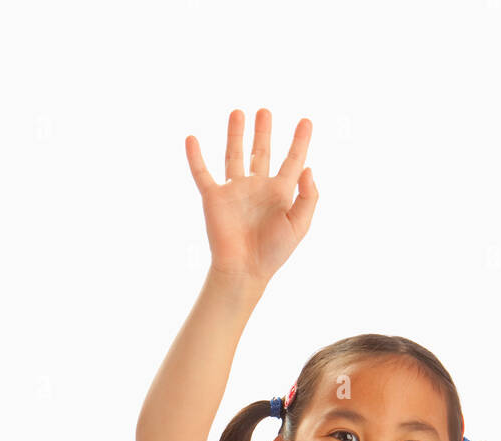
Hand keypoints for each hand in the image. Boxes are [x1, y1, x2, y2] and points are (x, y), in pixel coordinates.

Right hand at [185, 108, 317, 285]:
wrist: (244, 269)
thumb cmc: (274, 252)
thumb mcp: (299, 225)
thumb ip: (307, 197)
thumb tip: (308, 168)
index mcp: (280, 194)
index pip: (293, 161)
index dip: (300, 142)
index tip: (306, 122)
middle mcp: (257, 188)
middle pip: (262, 152)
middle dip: (263, 132)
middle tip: (265, 112)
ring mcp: (235, 191)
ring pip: (235, 156)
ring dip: (236, 135)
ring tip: (238, 113)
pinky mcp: (214, 198)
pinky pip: (202, 173)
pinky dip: (195, 157)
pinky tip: (191, 139)